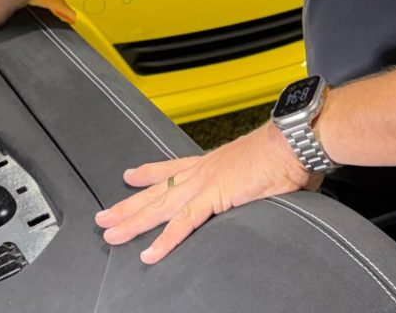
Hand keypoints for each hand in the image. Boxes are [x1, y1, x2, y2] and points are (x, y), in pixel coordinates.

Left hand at [94, 122, 321, 263]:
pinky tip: (148, 254)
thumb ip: (251, 181)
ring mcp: (204, 184)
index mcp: (211, 163)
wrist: (292, 142)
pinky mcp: (214, 197)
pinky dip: (164, 241)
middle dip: (128, 204)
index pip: (172, 168)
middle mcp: (202, 171)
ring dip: (133, 222)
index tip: (129, 175)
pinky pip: (183, 224)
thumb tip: (261, 186)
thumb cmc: (284, 152)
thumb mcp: (259, 170)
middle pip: (156, 191)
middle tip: (103, 215)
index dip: (148, 172)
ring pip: (160, 208)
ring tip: (110, 234)